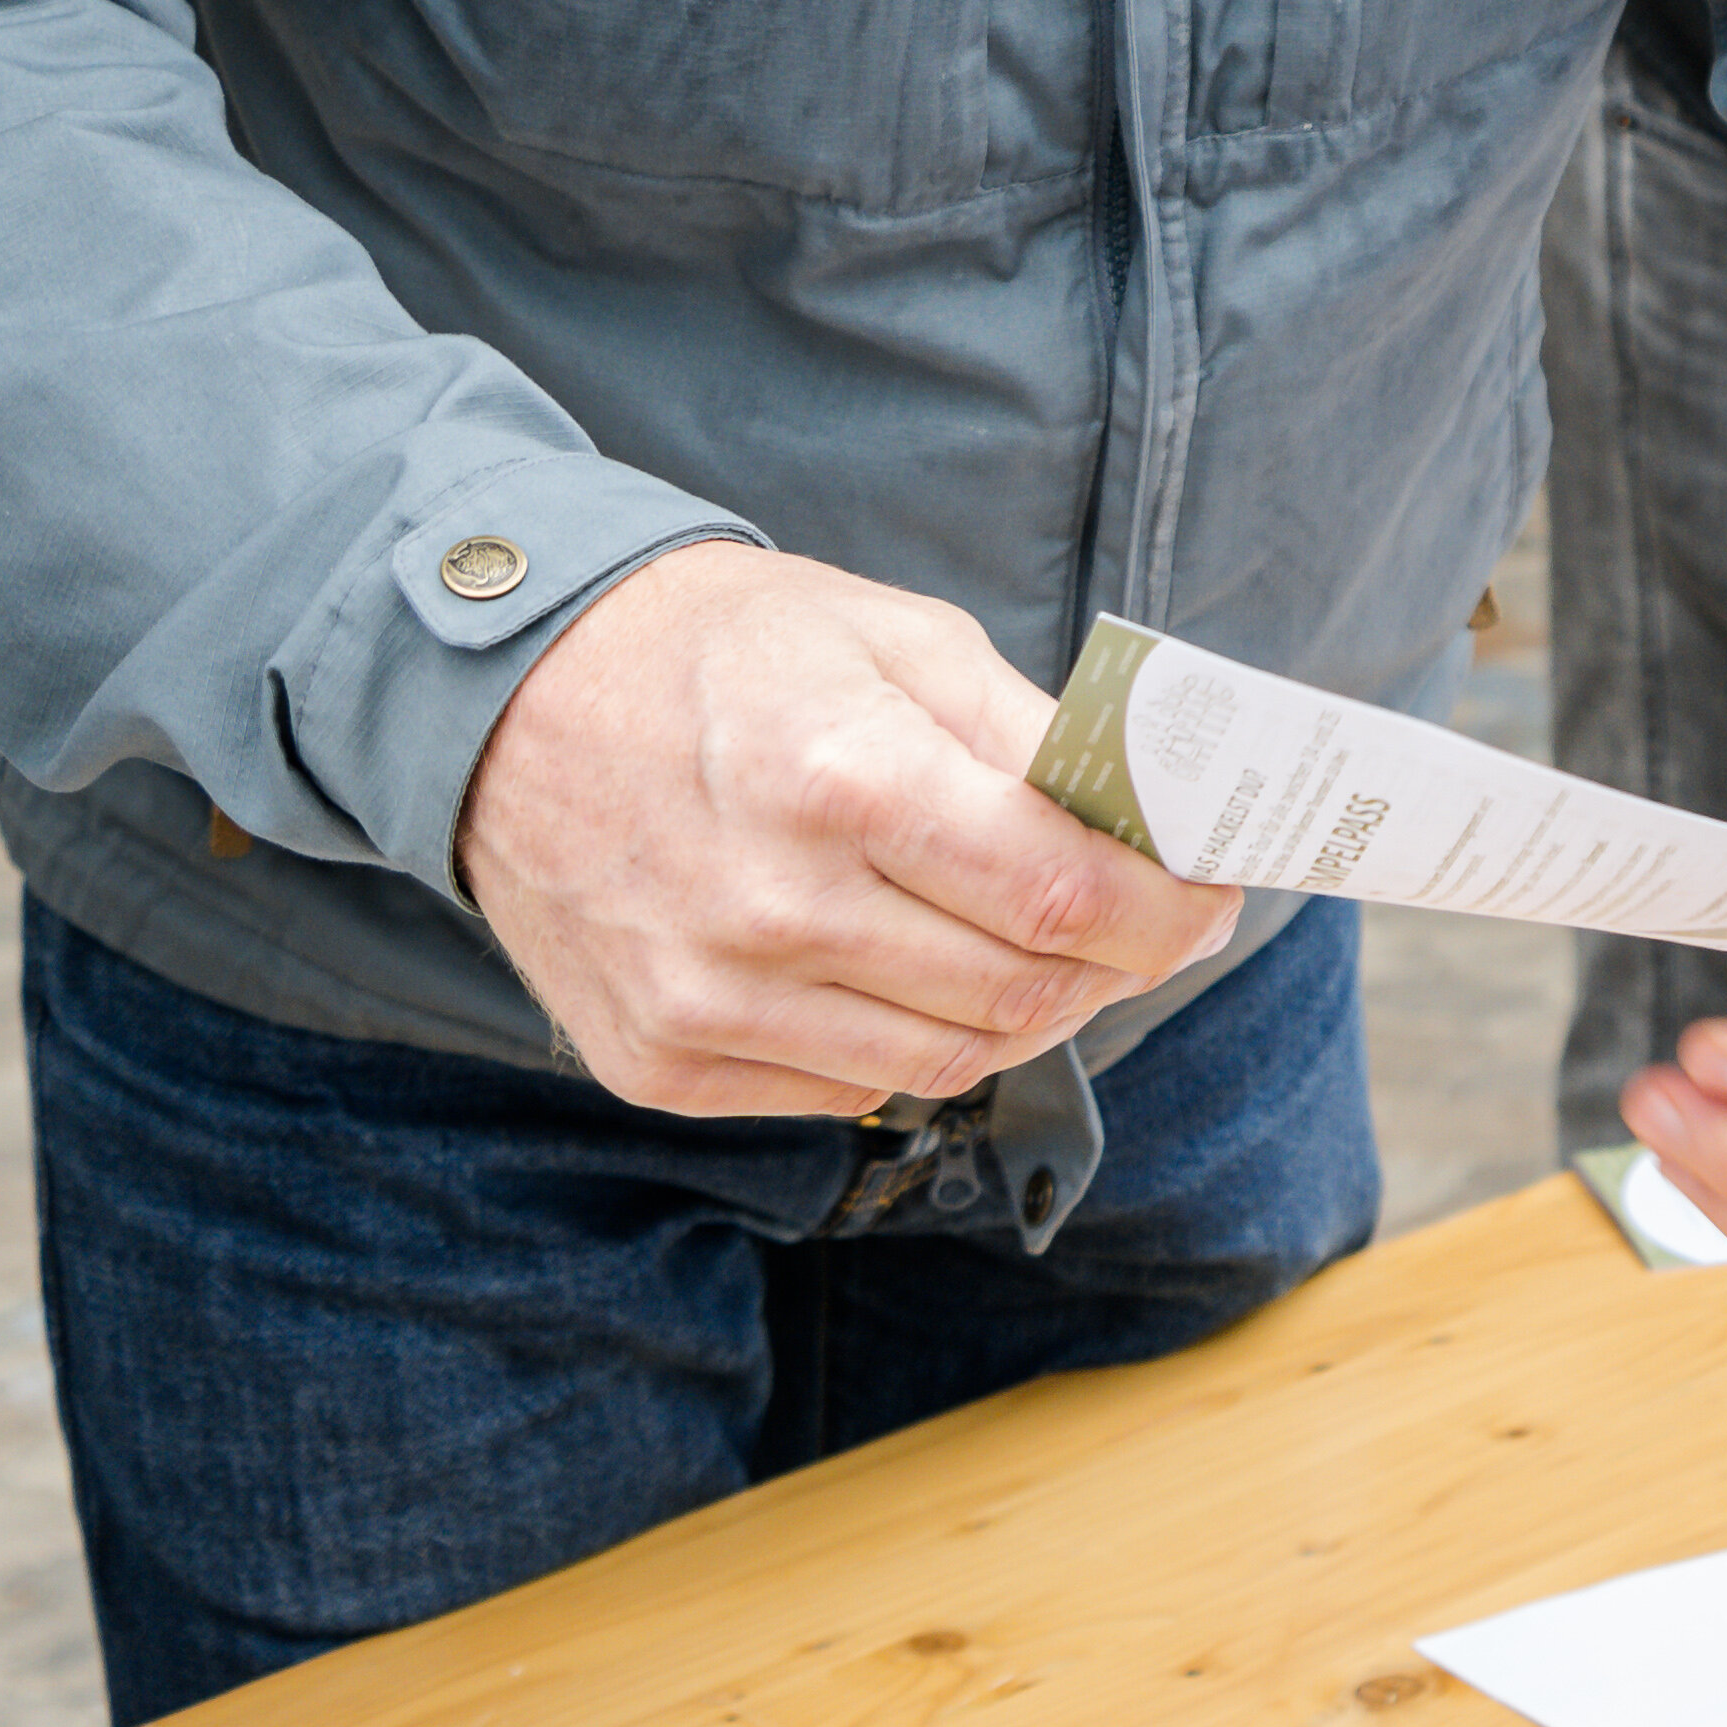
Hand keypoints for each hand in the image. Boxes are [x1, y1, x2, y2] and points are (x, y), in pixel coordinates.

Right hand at [447, 538, 1234, 1122]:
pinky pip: (850, 1089)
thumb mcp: (898, 638)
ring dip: (1022, 1008)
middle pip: (1021, 993)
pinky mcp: (662, 1063)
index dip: (1168, 909)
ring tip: (1031, 939)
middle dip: (1114, 960)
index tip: (1212, 896)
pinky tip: (900, 963)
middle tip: (1141, 915)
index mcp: (840, 782)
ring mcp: (708, 1003)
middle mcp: (771, 913)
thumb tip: (1160, 822)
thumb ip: (1032, 738)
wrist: (514, 705)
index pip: (1059, 895)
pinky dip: (908, 1038)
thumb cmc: (729, 653)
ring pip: (950, 1059)